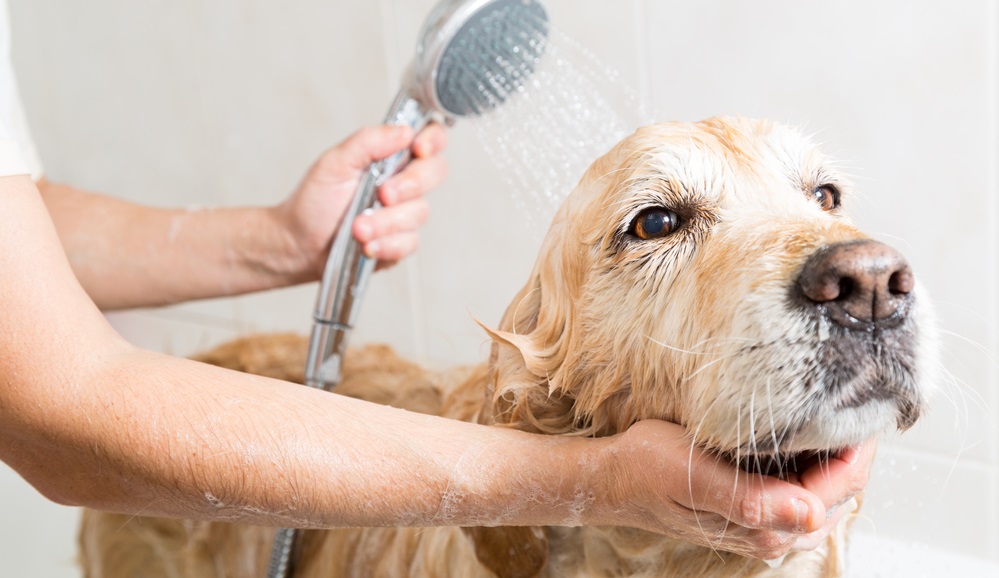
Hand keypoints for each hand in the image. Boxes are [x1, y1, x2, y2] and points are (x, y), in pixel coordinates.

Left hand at [273, 123, 447, 278]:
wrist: (299, 242)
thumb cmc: (315, 200)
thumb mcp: (334, 162)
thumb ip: (368, 142)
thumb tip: (404, 131)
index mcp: (391, 157)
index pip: (430, 139)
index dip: (433, 140)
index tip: (418, 148)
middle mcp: (404, 182)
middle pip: (436, 172)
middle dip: (411, 184)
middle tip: (383, 194)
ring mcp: (404, 213)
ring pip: (419, 212)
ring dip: (386, 222)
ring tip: (357, 228)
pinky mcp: (400, 242)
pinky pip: (409, 242)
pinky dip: (386, 244)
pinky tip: (366, 245)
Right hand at [591, 421, 873, 559]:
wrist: (614, 478)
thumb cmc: (648, 470)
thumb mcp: (695, 475)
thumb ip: (753, 500)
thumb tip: (811, 514)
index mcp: (766, 526)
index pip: (841, 485)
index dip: (860, 444)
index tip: (868, 401)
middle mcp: (773, 532)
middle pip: (841, 489)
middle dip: (853, 446)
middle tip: (858, 395)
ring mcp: (766, 522)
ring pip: (825, 487)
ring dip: (834, 452)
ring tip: (836, 407)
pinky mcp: (756, 508)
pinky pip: (803, 484)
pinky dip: (812, 458)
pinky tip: (803, 431)